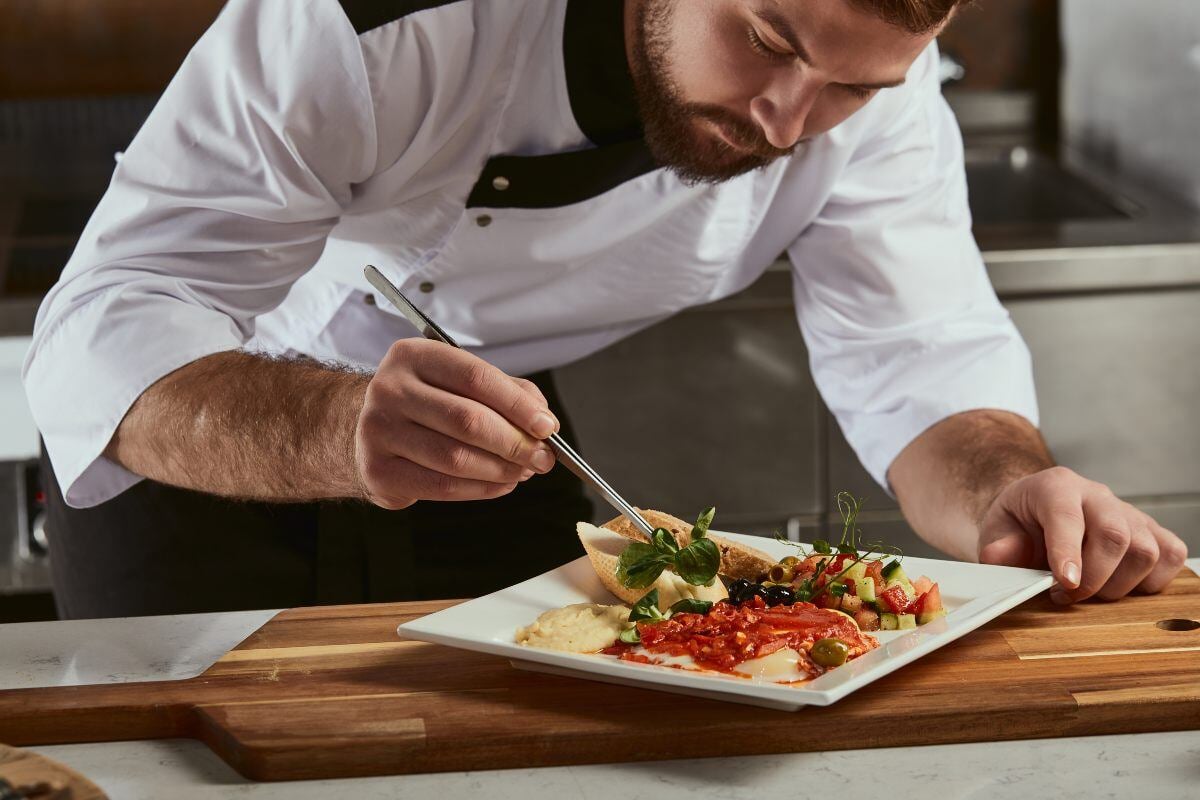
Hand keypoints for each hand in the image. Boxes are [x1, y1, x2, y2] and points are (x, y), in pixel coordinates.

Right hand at [354, 339, 558, 508]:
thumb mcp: (459, 382)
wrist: (368, 428)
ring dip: (500, 470)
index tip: (547, 426)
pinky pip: (441, 486)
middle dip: (515, 443)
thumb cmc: (425, 403)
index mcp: (414, 356)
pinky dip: (480, 489)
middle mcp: (390, 389)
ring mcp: (378, 431)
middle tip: (542, 457)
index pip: (476, 377)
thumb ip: (504, 392)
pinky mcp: (378, 470)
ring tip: (523, 471)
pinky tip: (499, 484)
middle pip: (467, 420)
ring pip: (455, 458)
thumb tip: (542, 421)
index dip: (518, 405)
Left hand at [978, 467, 1187, 603]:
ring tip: (1089, 591)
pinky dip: (1152, 580)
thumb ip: (999, 545)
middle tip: (1067, 595)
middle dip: (1094, 577)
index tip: (1066, 583)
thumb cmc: (1020, 523)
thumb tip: (1001, 558)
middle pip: (1115, 534)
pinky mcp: (1150, 530)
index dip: (1068, 552)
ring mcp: (1128, 511)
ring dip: (1119, 585)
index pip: (1066, 515)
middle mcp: (1096, 495)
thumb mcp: (997, 530)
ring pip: (1146, 550)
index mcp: (1055, 487)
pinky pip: (1170, 555)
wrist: (1037, 511)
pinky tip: (1120, 584)